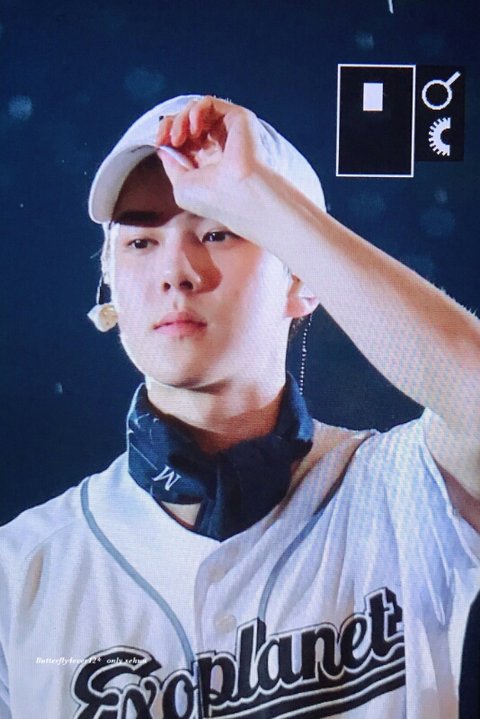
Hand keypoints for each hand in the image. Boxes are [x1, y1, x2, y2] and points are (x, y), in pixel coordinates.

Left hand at [155, 96, 268, 223]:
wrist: (240, 194)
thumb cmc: (214, 197)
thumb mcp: (182, 186)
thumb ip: (172, 165)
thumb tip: (164, 148)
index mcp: (207, 162)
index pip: (183, 138)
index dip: (167, 135)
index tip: (160, 142)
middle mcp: (218, 145)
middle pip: (187, 120)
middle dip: (171, 124)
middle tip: (167, 138)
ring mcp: (228, 131)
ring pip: (195, 110)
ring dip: (181, 119)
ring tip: (179, 137)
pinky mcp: (237, 118)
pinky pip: (209, 102)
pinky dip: (195, 110)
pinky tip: (194, 129)